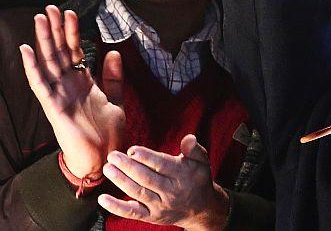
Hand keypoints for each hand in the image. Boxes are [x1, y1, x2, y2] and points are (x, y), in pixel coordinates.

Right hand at [19, 5, 124, 178]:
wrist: (105, 157)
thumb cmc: (109, 132)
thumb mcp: (115, 99)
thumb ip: (113, 77)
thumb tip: (113, 51)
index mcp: (83, 82)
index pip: (76, 51)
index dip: (72, 32)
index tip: (70, 12)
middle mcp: (68, 85)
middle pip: (60, 52)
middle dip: (55, 29)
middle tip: (50, 7)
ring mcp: (59, 94)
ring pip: (49, 62)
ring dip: (44, 40)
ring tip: (40, 19)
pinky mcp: (54, 107)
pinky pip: (41, 84)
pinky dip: (33, 67)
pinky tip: (28, 50)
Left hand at [98, 134, 228, 230]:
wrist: (200, 209)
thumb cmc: (198, 179)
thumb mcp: (202, 161)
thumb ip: (194, 149)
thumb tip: (188, 138)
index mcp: (182, 175)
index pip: (162, 165)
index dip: (146, 158)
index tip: (132, 150)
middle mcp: (170, 192)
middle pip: (146, 178)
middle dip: (128, 167)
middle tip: (113, 156)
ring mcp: (160, 206)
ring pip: (138, 193)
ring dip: (121, 181)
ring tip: (108, 168)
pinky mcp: (151, 216)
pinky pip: (132, 213)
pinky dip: (116, 207)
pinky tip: (103, 198)